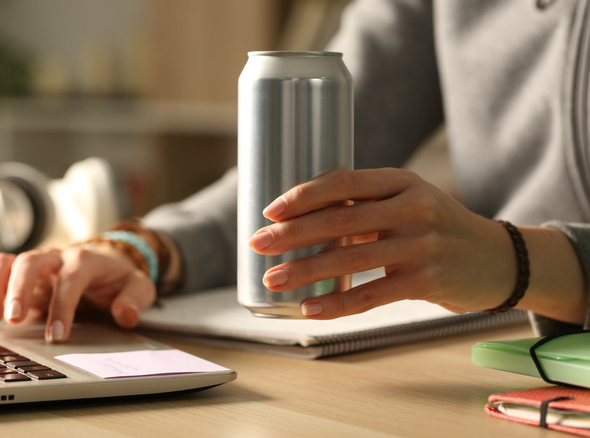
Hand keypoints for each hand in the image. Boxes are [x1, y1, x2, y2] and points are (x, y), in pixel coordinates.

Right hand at [0, 244, 156, 342]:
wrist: (107, 262)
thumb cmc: (118, 278)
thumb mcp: (138, 286)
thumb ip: (135, 299)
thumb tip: (125, 315)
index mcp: (86, 260)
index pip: (72, 277)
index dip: (63, 305)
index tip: (57, 335)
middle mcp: (56, 257)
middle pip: (31, 262)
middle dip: (19, 289)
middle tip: (12, 319)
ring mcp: (34, 263)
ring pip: (7, 261)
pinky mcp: (17, 271)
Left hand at [248, 168, 516, 318]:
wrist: (499, 260)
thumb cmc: (437, 229)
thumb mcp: (408, 202)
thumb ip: (364, 206)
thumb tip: (300, 221)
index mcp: (401, 181)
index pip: (344, 181)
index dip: (303, 195)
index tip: (270, 210)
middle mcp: (413, 207)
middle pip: (340, 218)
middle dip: (292, 232)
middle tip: (258, 243)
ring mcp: (422, 244)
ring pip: (350, 257)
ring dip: (305, 270)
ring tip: (273, 279)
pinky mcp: (428, 281)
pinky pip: (372, 294)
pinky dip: (337, 303)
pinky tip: (310, 309)